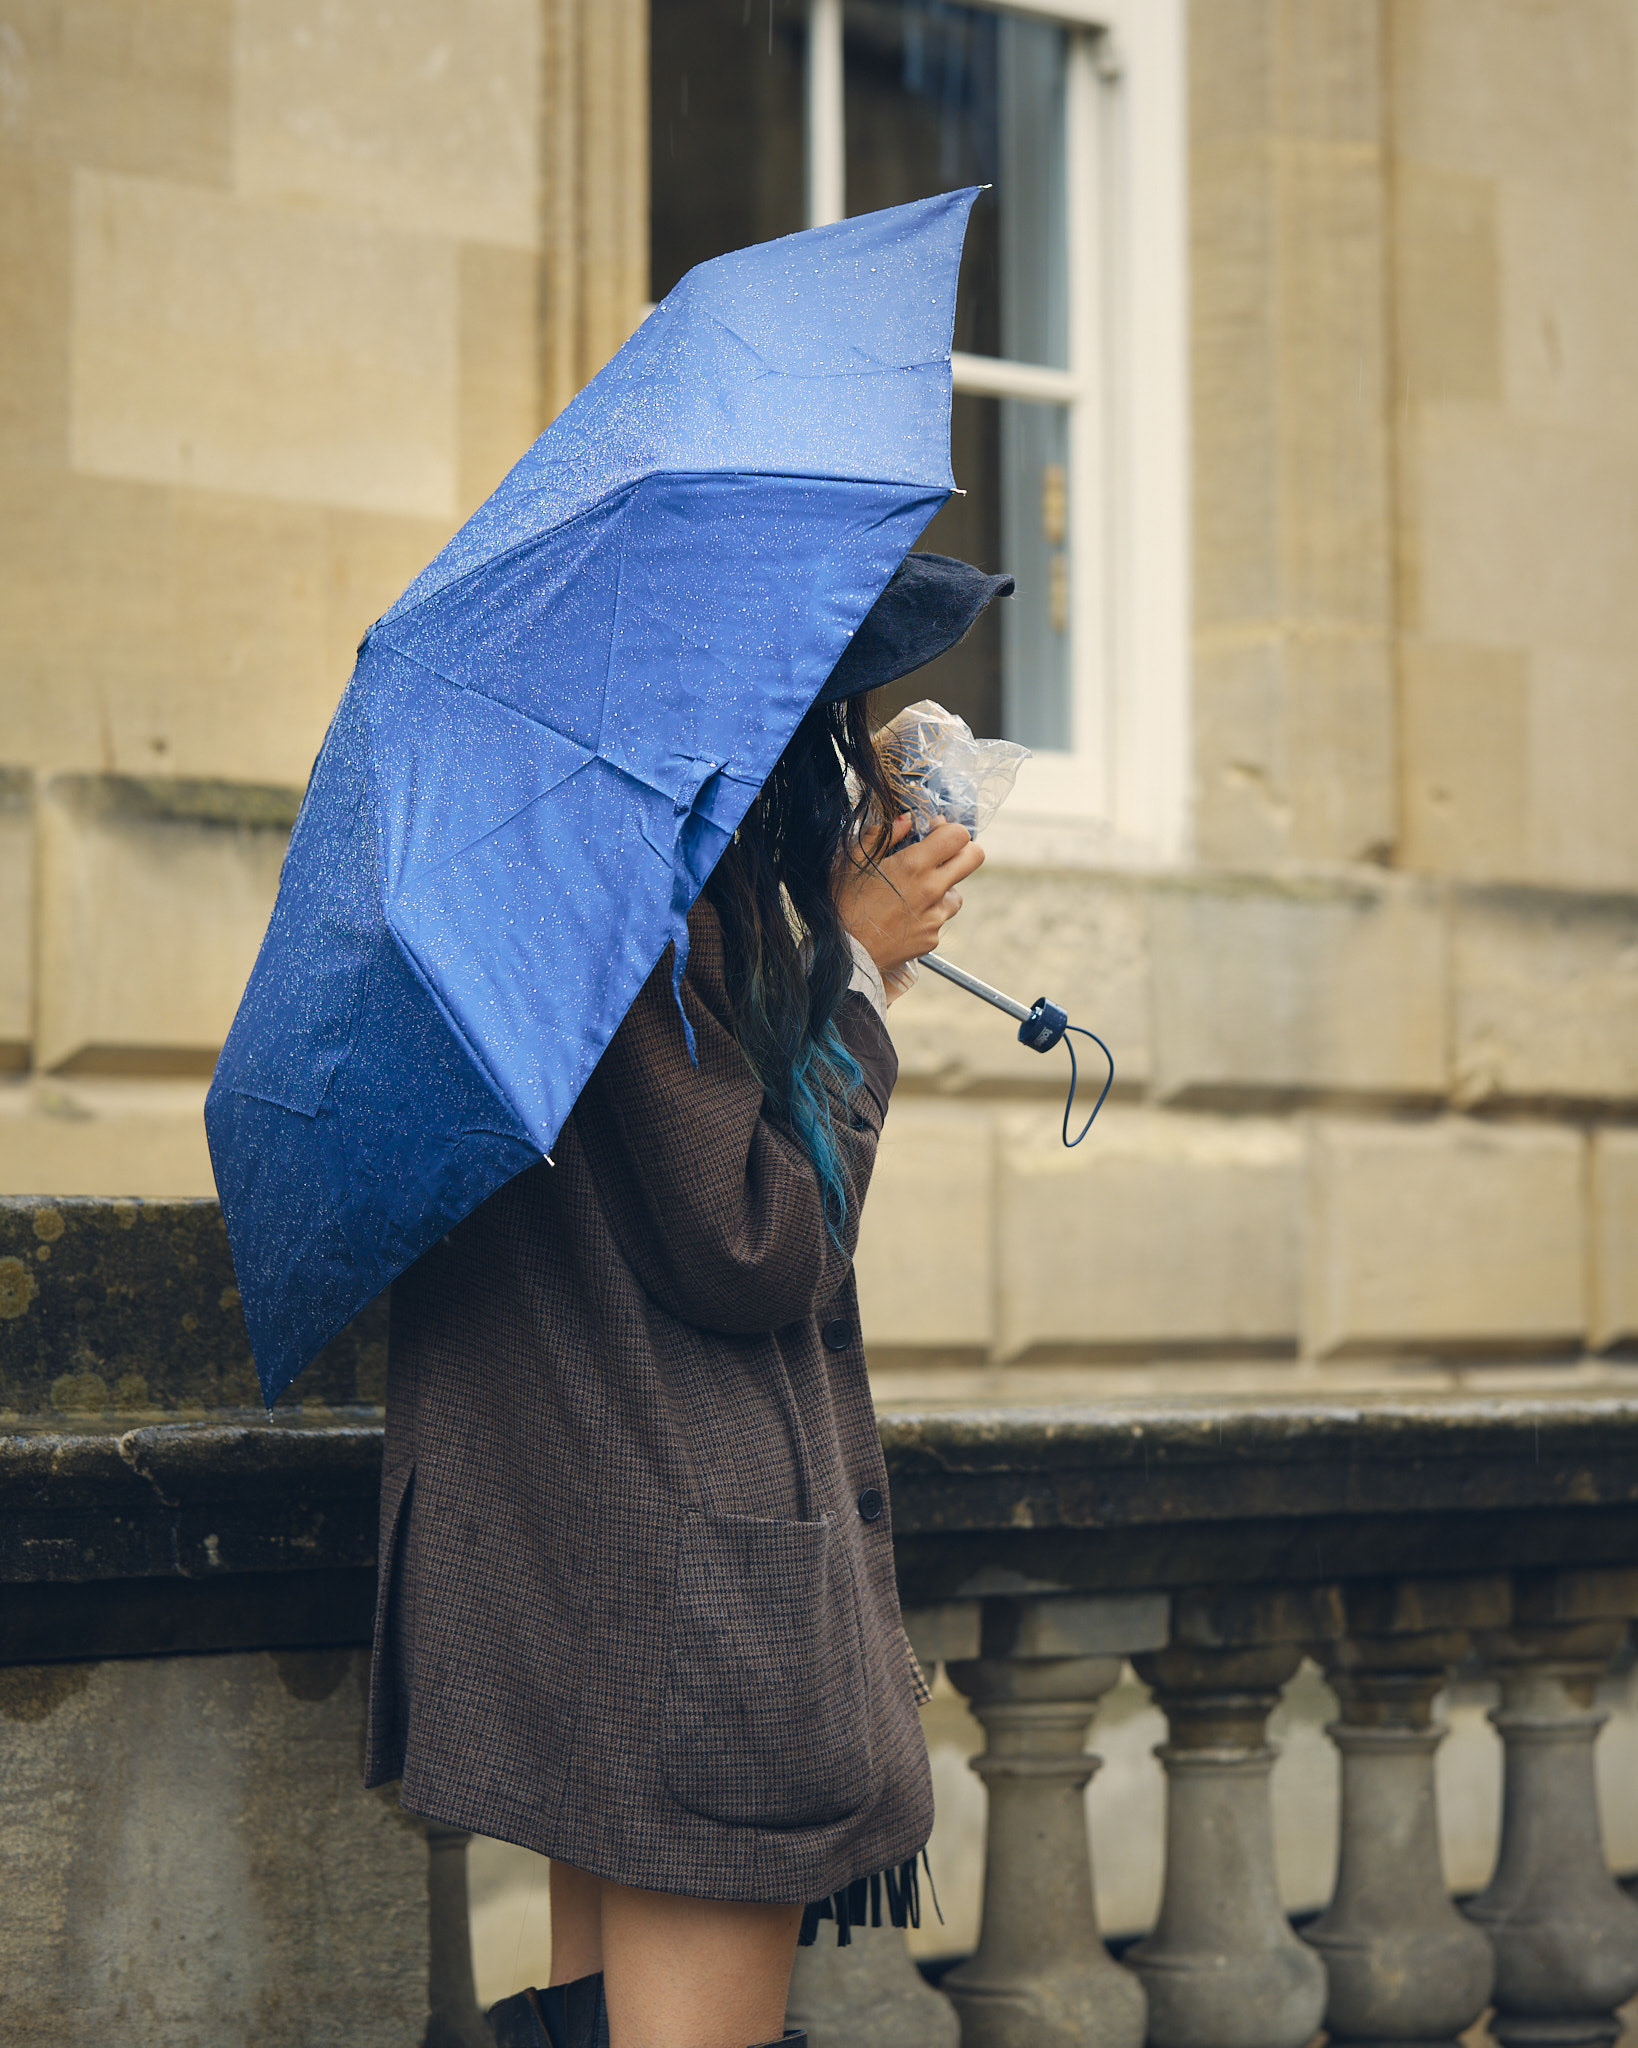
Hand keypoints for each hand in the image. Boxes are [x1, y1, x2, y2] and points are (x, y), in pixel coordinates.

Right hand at [835, 814, 985, 992]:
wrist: (843, 954)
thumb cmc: (843, 904)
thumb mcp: (853, 860)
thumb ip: (883, 835)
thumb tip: (906, 820)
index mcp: (913, 865)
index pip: (959, 835)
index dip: (949, 829)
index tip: (933, 833)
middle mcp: (932, 890)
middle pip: (975, 857)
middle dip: (962, 850)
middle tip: (940, 855)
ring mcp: (935, 917)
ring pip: (957, 893)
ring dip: (943, 888)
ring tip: (914, 893)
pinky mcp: (932, 938)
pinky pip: (940, 919)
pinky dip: (929, 915)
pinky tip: (904, 916)